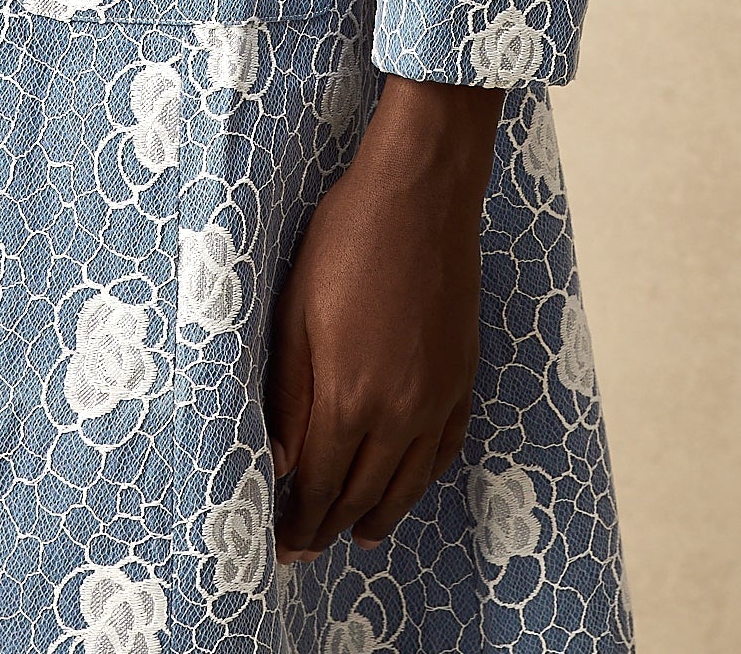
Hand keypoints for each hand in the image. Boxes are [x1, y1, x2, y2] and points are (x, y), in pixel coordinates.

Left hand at [265, 72, 503, 561]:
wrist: (421, 192)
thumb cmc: (346, 240)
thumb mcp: (295, 312)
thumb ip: (288, 394)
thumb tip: (278, 460)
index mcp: (350, 397)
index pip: (320, 483)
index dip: (299, 520)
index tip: (281, 545)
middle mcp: (400, 412)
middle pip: (363, 492)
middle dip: (332, 524)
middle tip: (307, 547)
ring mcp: (438, 396)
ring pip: (409, 481)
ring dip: (380, 513)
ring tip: (359, 534)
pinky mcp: (462, 375)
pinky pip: (446, 447)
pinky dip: (424, 477)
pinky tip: (410, 482)